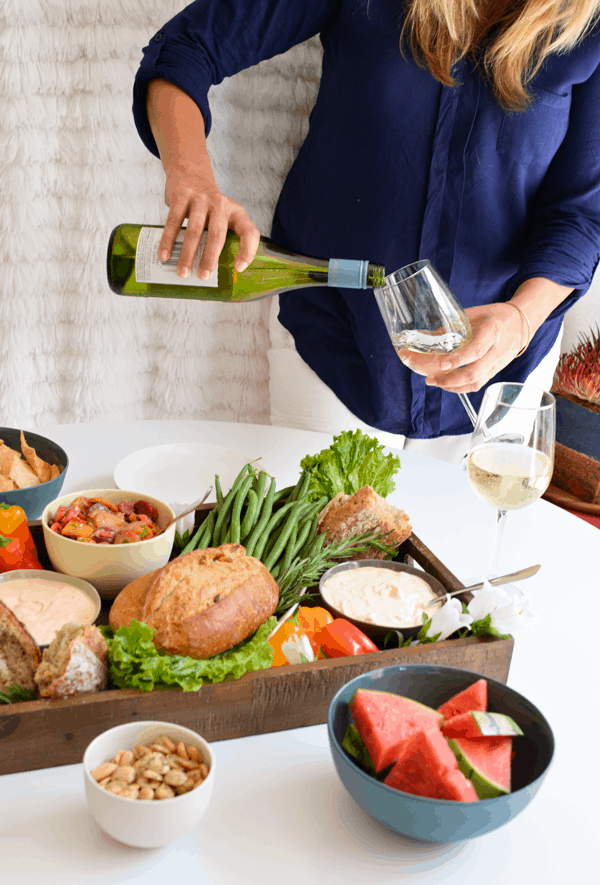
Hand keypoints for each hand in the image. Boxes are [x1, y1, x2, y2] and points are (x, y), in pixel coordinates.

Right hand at [146, 78, 259, 279]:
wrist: (190, 173)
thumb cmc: (207, 208)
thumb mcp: (221, 217)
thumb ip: (219, 238)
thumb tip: (207, 275)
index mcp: (236, 213)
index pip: (250, 232)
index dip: (248, 251)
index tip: (238, 268)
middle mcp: (221, 204)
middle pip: (218, 235)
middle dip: (210, 258)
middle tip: (204, 277)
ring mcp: (201, 199)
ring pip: (195, 231)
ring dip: (188, 254)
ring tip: (182, 273)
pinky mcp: (182, 195)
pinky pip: (174, 222)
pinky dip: (168, 241)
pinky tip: (164, 255)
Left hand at [398, 302, 526, 392]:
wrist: (521, 323)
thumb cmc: (496, 315)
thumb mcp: (475, 313)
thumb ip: (453, 325)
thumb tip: (427, 335)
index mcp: (493, 331)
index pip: (477, 350)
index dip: (459, 359)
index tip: (442, 365)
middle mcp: (497, 350)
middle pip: (475, 372)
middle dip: (450, 379)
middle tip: (431, 379)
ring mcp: (497, 363)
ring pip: (476, 382)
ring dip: (453, 386)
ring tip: (435, 382)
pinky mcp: (496, 371)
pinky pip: (478, 384)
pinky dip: (461, 388)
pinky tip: (448, 384)